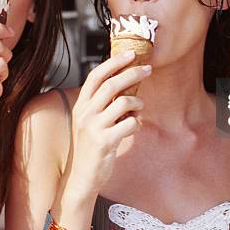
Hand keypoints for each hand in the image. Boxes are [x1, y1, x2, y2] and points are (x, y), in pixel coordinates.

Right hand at [67, 51, 150, 194]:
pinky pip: (129, 124)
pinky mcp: (104, 142)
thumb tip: (125, 81)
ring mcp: (94, 127)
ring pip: (123, 102)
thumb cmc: (91, 145)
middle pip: (112, 84)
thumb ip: (102, 102)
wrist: (83, 176)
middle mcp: (85, 113)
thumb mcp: (90, 120)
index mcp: (81, 105)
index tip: (131, 53)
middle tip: (147, 69)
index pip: (96, 75)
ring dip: (137, 103)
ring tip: (139, 108)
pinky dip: (137, 123)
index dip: (114, 62)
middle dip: (132, 73)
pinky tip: (134, 128)